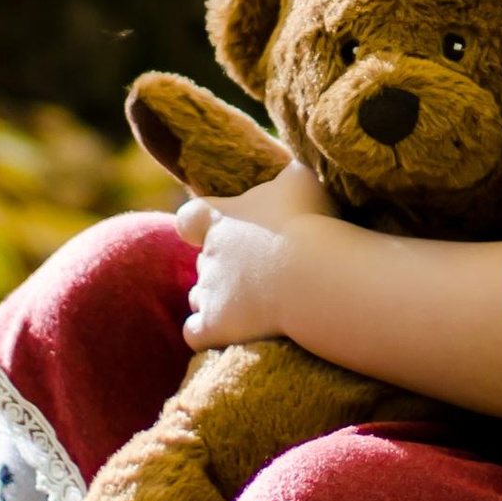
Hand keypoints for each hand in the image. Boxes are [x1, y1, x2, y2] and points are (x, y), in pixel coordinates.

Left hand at [176, 163, 333, 350]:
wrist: (311, 274)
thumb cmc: (308, 221)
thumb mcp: (302, 179)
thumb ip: (289, 172)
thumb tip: (293, 166)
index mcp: (220, 218)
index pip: (189, 217)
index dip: (199, 223)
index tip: (215, 228)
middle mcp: (206, 255)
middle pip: (202, 261)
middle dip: (224, 266)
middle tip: (261, 270)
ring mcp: (208, 292)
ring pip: (198, 296)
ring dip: (217, 299)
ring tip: (250, 303)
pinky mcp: (214, 326)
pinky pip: (193, 333)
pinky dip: (205, 333)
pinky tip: (227, 334)